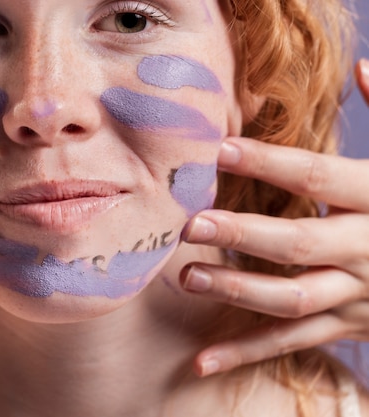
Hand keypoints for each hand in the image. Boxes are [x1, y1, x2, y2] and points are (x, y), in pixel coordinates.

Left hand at [180, 59, 368, 376]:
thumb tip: (360, 66)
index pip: (320, 176)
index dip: (270, 162)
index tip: (219, 149)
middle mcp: (366, 251)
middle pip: (300, 244)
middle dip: (243, 236)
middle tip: (191, 224)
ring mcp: (356, 295)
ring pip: (292, 300)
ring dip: (237, 291)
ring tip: (188, 278)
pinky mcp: (345, 326)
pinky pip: (291, 342)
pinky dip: (245, 353)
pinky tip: (201, 361)